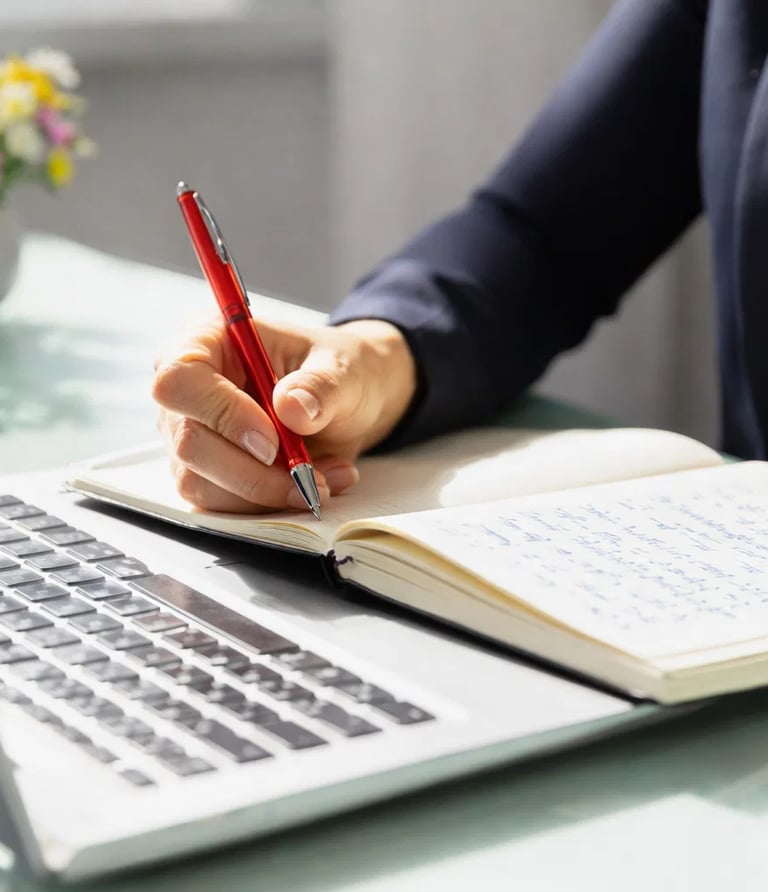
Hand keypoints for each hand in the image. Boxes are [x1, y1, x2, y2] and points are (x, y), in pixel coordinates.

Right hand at [152, 312, 416, 512]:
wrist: (349, 402)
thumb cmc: (337, 372)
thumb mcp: (345, 370)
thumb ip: (320, 386)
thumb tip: (290, 408)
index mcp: (209, 340)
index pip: (180, 379)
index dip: (222, 415)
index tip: (272, 443)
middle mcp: (189, 390)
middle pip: (189, 441)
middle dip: (253, 472)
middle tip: (308, 477)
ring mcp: (190, 434)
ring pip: (201, 483)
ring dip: (267, 493)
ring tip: (324, 479)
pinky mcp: (205, 473)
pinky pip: (221, 504)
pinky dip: (269, 505)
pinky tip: (311, 487)